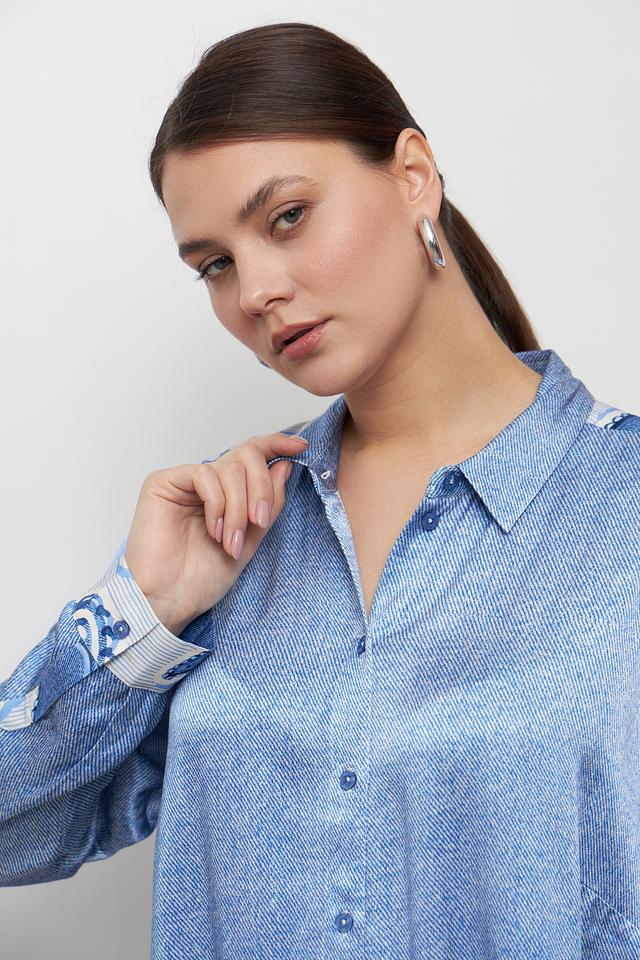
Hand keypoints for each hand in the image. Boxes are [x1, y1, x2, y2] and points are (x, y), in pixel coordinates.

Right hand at [122, 433, 307, 632]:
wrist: (169, 600)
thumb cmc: (202, 578)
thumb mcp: (252, 540)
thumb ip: (269, 503)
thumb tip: (286, 465)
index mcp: (227, 493)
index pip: (252, 456)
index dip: (276, 445)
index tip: (300, 446)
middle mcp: (206, 482)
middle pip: (247, 457)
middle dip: (261, 488)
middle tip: (259, 521)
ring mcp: (184, 481)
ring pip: (230, 469)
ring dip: (238, 509)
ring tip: (230, 542)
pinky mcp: (163, 482)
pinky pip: (205, 475)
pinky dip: (217, 504)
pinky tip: (213, 530)